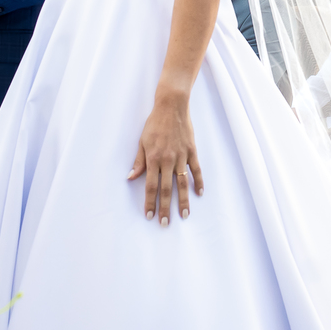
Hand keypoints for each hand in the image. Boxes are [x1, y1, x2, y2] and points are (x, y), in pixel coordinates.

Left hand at [129, 92, 202, 225]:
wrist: (172, 106)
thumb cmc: (155, 123)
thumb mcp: (142, 141)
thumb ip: (139, 161)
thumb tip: (131, 177)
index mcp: (154, 158)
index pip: (151, 186)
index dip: (150, 202)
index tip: (149, 215)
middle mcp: (168, 160)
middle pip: (166, 189)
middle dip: (165, 208)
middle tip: (165, 223)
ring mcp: (181, 156)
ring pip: (182, 183)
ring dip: (183, 200)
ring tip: (184, 215)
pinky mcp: (192, 151)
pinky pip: (196, 169)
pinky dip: (198, 182)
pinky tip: (199, 193)